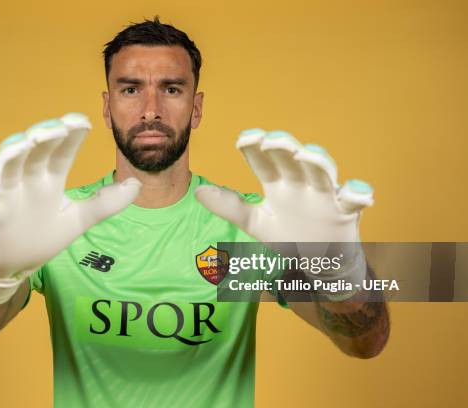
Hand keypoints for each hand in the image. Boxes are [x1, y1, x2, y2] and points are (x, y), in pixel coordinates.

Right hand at [0, 113, 140, 308]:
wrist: (12, 265)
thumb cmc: (42, 235)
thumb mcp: (78, 219)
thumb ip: (105, 203)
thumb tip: (137, 184)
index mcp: (49, 179)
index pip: (62, 153)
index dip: (71, 137)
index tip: (84, 122)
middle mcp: (27, 181)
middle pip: (34, 153)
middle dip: (43, 137)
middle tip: (56, 127)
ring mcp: (5, 195)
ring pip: (6, 169)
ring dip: (12, 154)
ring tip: (23, 143)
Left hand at [195, 129, 373, 290]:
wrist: (320, 262)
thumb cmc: (289, 235)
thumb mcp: (255, 223)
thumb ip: (229, 207)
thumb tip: (197, 192)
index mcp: (278, 184)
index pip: (263, 162)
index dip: (254, 150)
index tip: (243, 139)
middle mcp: (300, 184)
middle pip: (292, 161)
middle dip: (283, 148)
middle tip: (271, 140)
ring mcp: (324, 196)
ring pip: (323, 174)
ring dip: (317, 162)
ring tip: (305, 155)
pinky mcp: (345, 212)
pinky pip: (353, 201)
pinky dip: (357, 194)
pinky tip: (357, 192)